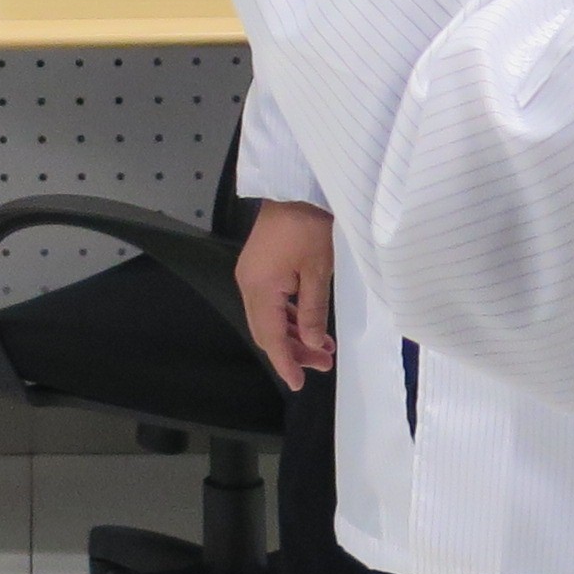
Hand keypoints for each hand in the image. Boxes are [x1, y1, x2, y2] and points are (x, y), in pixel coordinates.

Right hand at [238, 199, 337, 388]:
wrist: (294, 189)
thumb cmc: (308, 226)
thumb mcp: (318, 272)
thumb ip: (313, 312)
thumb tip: (313, 343)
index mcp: (260, 289)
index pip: (271, 337)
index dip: (285, 362)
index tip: (297, 384)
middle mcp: (249, 285)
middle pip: (267, 331)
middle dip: (293, 351)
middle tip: (324, 364)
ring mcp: (251, 275)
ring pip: (269, 318)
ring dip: (293, 334)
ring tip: (323, 348)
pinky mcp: (259, 267)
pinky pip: (270, 302)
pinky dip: (289, 317)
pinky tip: (309, 324)